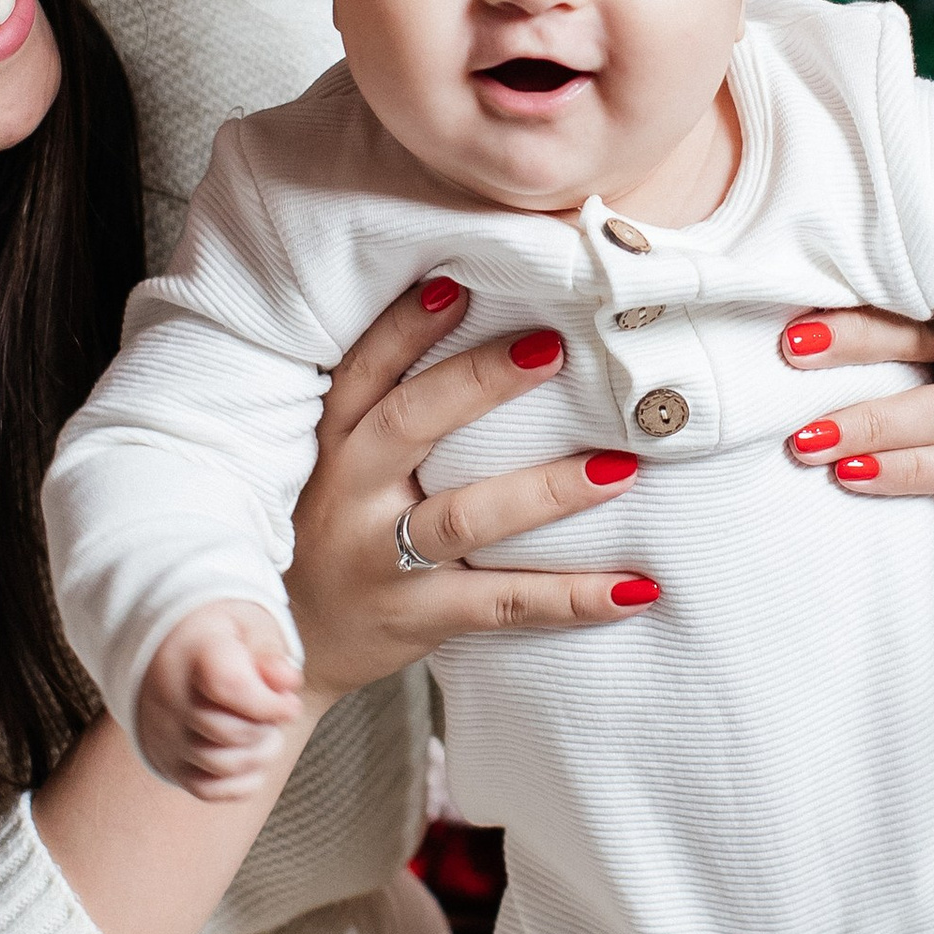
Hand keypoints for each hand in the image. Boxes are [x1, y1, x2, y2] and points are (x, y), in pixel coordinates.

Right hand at [136, 599, 312, 797]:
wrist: (163, 650)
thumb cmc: (217, 637)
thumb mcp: (246, 624)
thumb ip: (269, 651)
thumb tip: (287, 681)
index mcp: (193, 653)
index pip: (231, 687)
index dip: (271, 703)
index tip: (289, 701)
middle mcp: (170, 697)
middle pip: (231, 732)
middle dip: (268, 727)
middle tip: (275, 711)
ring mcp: (164, 734)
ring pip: (223, 765)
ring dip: (259, 754)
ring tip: (263, 731)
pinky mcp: (166, 761)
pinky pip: (208, 790)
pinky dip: (240, 781)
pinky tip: (248, 754)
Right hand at [286, 282, 660, 699]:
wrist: (295, 649)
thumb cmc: (334, 534)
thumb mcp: (339, 467)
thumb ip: (393, 415)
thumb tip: (481, 323)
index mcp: (332, 446)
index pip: (362, 374)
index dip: (404, 328)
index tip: (458, 284)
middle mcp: (349, 496)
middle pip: (409, 426)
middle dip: (480, 383)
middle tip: (554, 349)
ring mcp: (381, 561)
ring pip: (464, 518)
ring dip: (546, 491)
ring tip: (620, 469)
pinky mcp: (417, 617)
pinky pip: (503, 605)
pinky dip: (574, 598)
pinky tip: (637, 588)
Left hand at [776, 308, 933, 502]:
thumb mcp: (918, 360)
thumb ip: (878, 342)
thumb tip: (789, 334)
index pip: (917, 296)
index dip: (859, 309)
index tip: (797, 328)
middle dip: (860, 346)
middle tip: (794, 356)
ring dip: (874, 424)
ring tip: (811, 441)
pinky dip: (908, 470)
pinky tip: (856, 475)